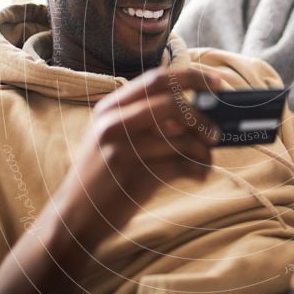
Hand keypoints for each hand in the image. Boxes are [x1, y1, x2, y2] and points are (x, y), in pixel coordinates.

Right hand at [53, 67, 221, 249]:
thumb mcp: (112, 136)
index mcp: (110, 107)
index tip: (218, 83)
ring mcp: (123, 149)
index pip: (157, 79)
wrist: (75, 216)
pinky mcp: (134, 177)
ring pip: (182, 138)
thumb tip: (197, 110)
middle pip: (172, 103)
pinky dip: (199, 170)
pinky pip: (181, 165)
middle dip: (202, 117)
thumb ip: (146, 119)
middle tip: (214, 133)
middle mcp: (113, 123)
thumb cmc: (104, 174)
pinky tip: (199, 175)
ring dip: (203, 151)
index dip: (193, 77)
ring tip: (205, 162)